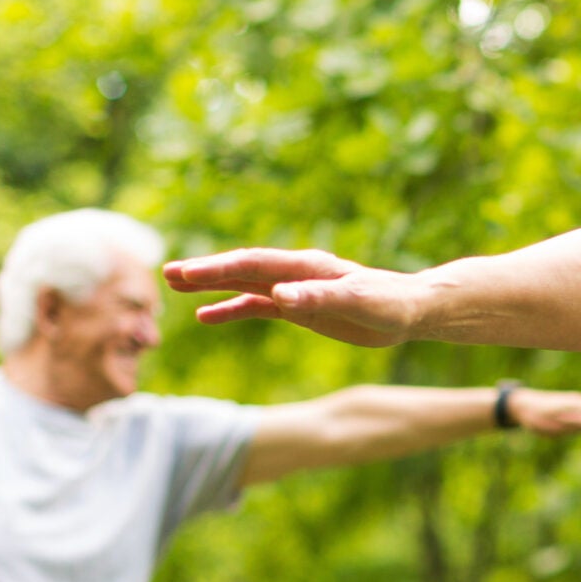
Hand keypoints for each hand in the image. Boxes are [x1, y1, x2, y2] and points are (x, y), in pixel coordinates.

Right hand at [163, 249, 431, 347]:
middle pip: (242, 269)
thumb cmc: (390, 303)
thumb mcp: (358, 303)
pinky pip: (257, 306)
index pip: (254, 264)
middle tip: (168, 274)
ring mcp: (295, 289)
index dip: (220, 269)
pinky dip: (232, 309)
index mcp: (307, 267)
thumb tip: (278, 296)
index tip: (188, 273)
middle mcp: (295, 273)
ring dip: (212, 286)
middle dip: (206, 271)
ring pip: (245, 285)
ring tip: (175, 286)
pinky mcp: (300, 307)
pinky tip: (206, 317)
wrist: (412, 310)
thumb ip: (319, 299)